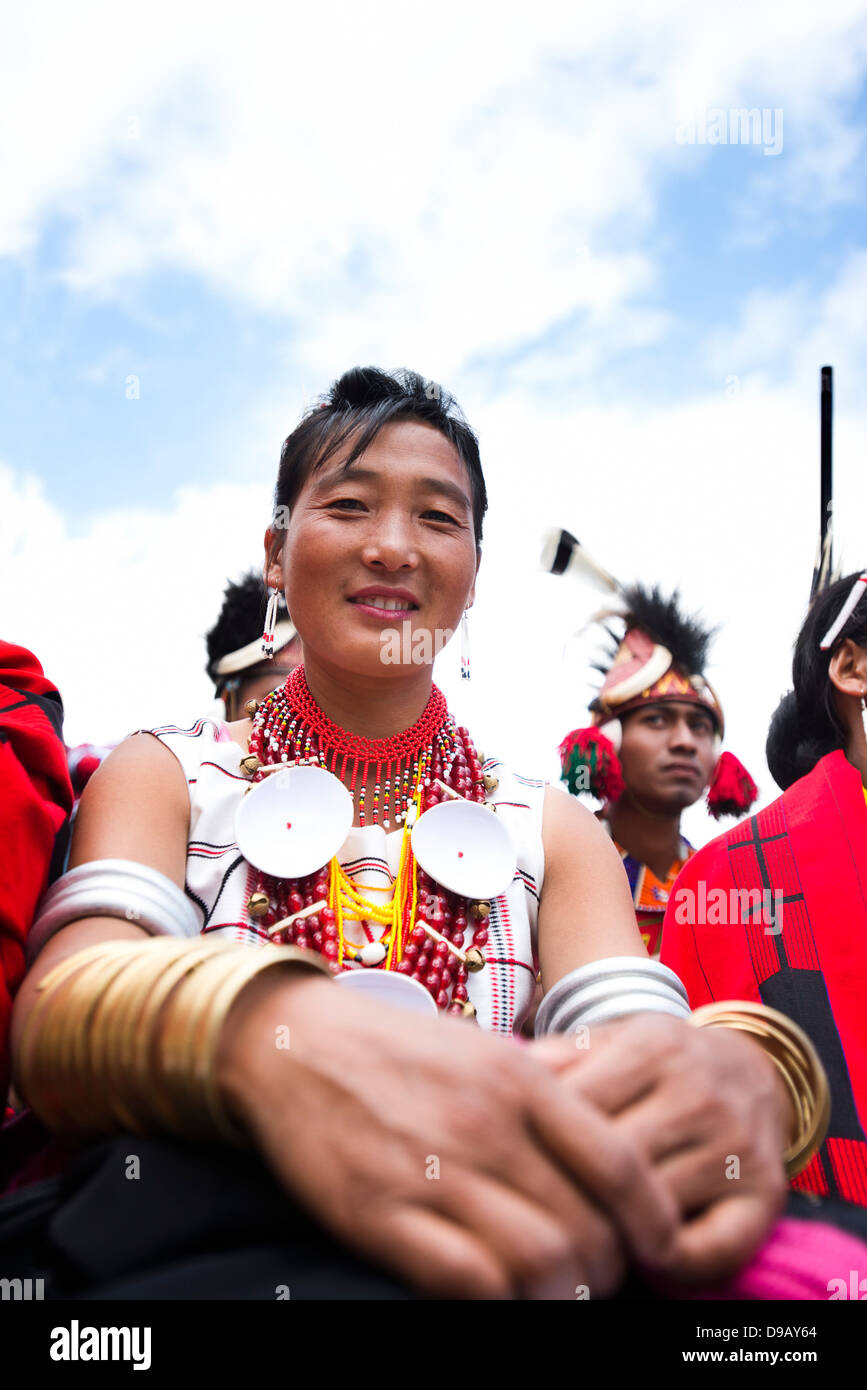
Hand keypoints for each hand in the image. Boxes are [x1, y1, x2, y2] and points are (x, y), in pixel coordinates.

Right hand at [218, 973, 679, 1298]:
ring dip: (560, 1294)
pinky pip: (467, 1280)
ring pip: (538, 1262)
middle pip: (587, 1226)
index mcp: (518, 1080)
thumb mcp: (482, 1047)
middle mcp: (486, 1125)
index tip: (661, 1246)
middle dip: (607, 1269)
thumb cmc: (395, 1048)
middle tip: (600, 1279)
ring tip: (556, 1295)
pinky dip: (499, 1302)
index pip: (620, 1163)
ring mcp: (433, 1171)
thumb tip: (609, 1131)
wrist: (293, 1044)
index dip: (655, 1218)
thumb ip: (547, 1086)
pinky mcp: (382, 1213)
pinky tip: (500, 1297)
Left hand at [532, 1013, 789, 1282]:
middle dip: (568, 1193)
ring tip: (576, 1237)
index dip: (535, 1140)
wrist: (751, 1069)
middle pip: (613, 1162)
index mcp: (653, 1047)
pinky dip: (671, 1267)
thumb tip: (500, 1069)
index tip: (508, 1164)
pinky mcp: (767, 1195)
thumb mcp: (612, 1039)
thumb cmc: (658, 1064)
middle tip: (532, 1216)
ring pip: (654, 1209)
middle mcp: (700, 1094)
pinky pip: (711, 1250)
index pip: (578, 1105)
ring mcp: (736, 1146)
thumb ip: (557, 1056)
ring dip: (611, 1232)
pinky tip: (641, 1257)